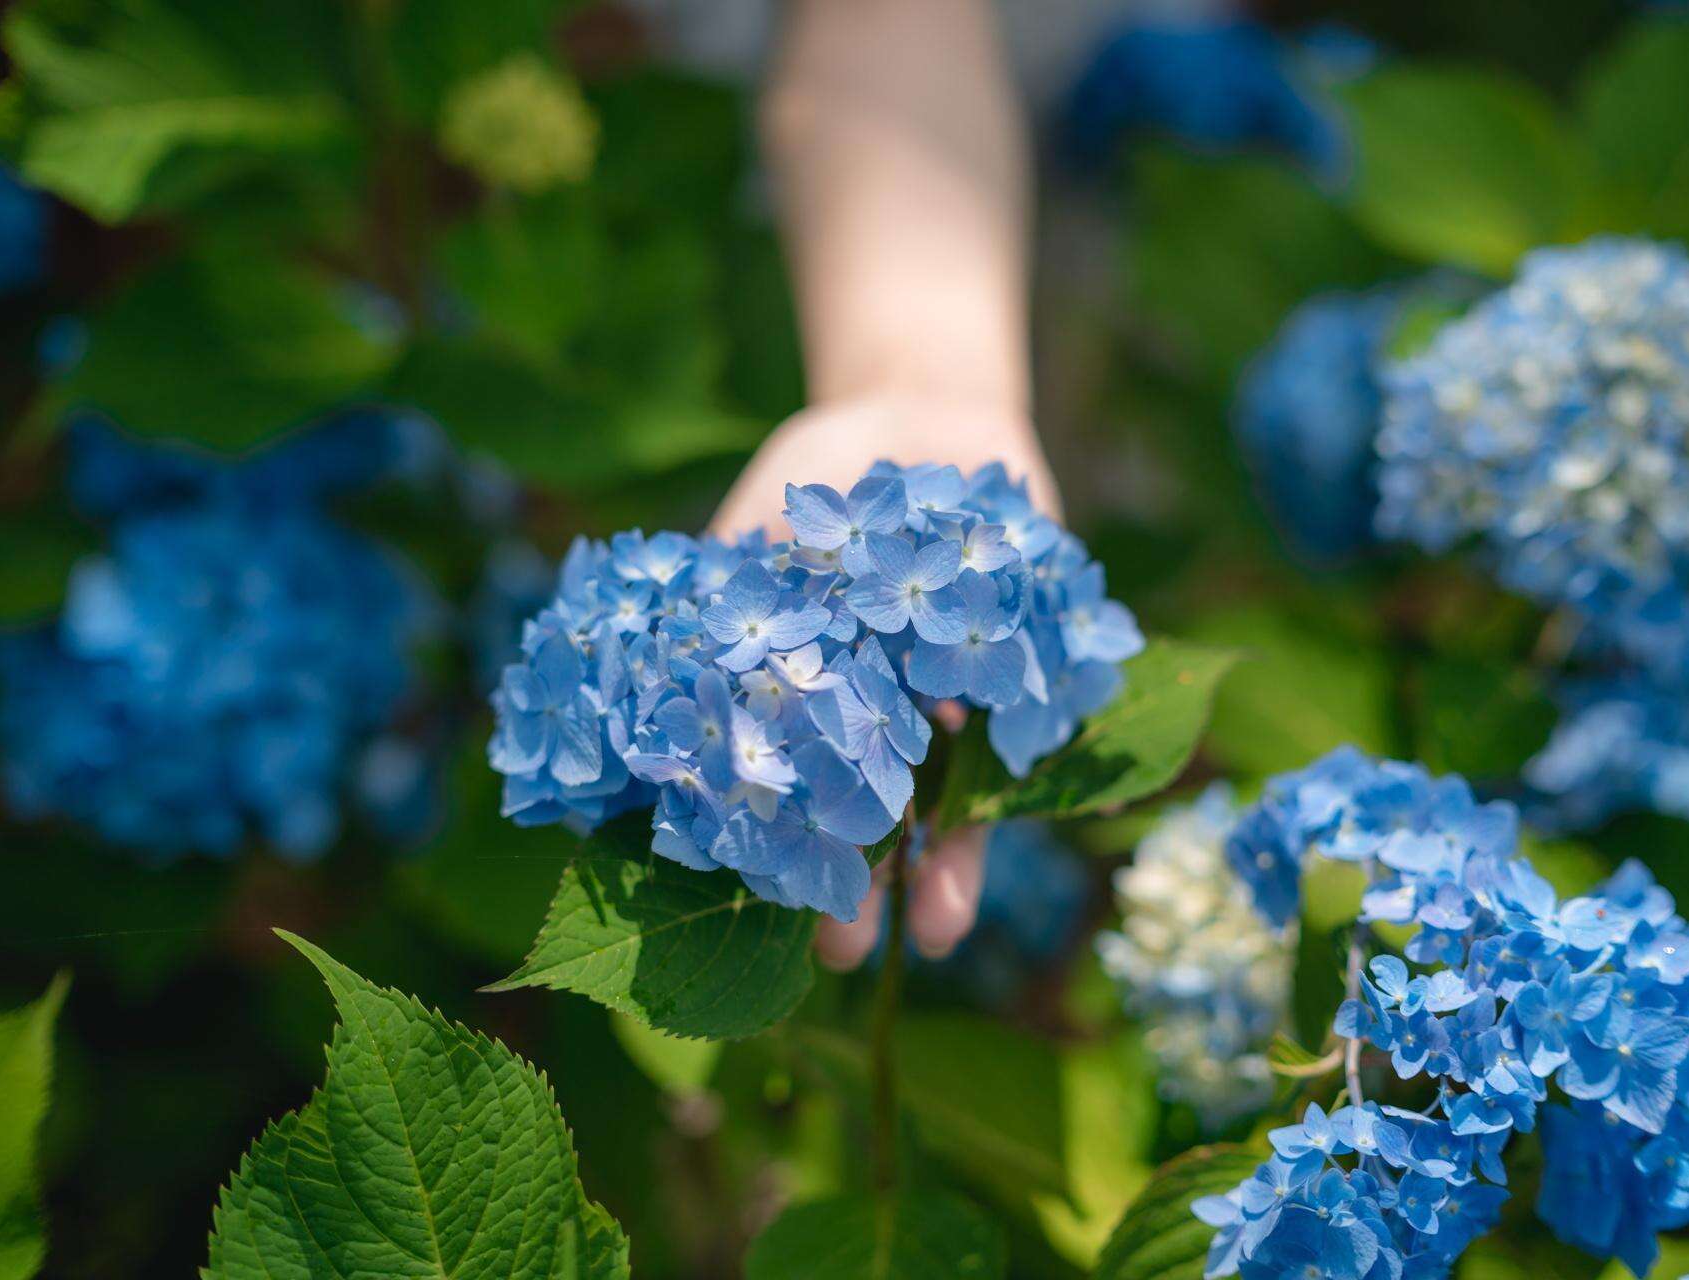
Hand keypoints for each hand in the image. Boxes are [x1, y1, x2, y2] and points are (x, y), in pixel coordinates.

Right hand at [707, 391, 1060, 968]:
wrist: (914, 405)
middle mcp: (894, 718)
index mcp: (822, 708)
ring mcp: (959, 692)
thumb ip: (727, 609)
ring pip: (953, 791)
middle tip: (841, 948)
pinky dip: (999, 741)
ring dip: (946, 858)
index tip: (741, 918)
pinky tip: (966, 756)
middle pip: (878, 818)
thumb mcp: (754, 539)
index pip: (801, 804)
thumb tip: (662, 698)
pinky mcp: (1026, 651)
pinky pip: (1018, 710)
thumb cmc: (818, 484)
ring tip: (933, 928)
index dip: (779, 865)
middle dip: (861, 883)